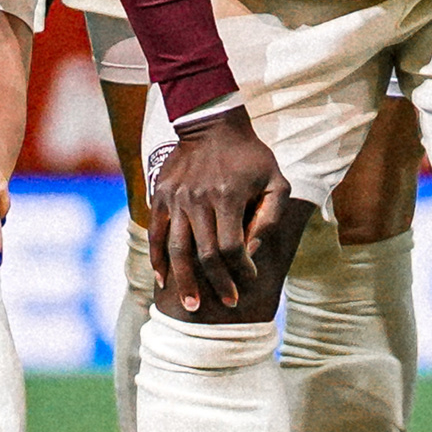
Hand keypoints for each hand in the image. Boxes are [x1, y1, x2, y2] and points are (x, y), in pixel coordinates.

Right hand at [149, 108, 289, 312]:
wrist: (212, 125)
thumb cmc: (251, 157)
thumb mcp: (275, 181)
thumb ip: (270, 217)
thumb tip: (251, 250)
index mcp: (228, 197)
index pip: (231, 246)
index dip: (240, 269)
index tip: (249, 279)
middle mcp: (198, 200)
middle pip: (204, 254)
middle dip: (217, 284)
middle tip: (227, 304)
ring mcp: (175, 199)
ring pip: (176, 250)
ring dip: (184, 281)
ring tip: (191, 306)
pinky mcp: (160, 196)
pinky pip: (155, 234)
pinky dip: (157, 259)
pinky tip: (163, 280)